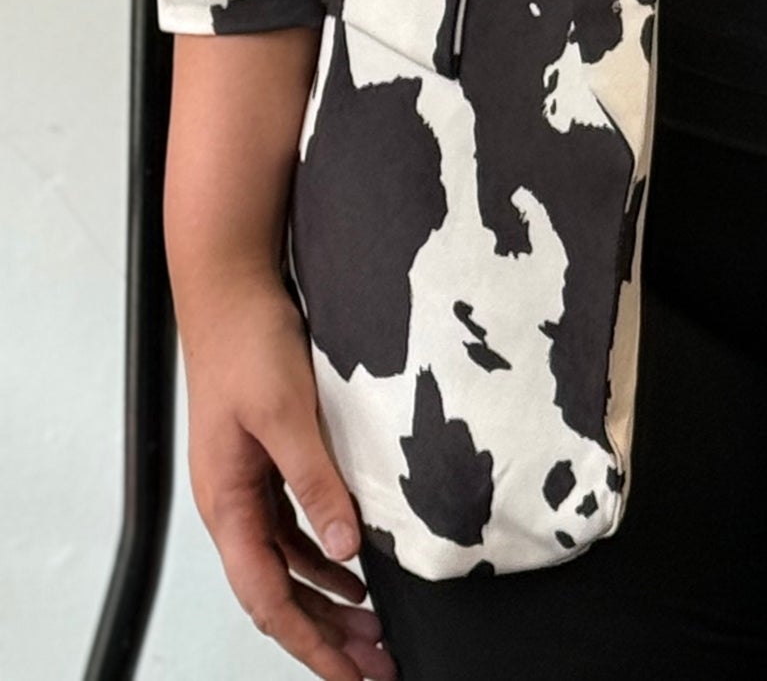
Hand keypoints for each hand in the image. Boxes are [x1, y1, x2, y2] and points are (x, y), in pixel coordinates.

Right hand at [179, 273, 395, 679]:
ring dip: (329, 600)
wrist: (230, 287)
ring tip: (374, 631)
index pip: (269, 598)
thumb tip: (347, 550)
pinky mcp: (267, 460)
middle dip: (325, 636)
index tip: (351, 676)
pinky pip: (294, 529)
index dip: (311, 644)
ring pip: (288, 565)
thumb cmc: (248, 343)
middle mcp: (233, 505)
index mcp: (228, 504)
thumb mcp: (288, 413)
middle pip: (278, 593)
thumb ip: (315, 481)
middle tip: (376, 666)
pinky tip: (354, 568)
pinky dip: (324, 556)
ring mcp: (248, 484)